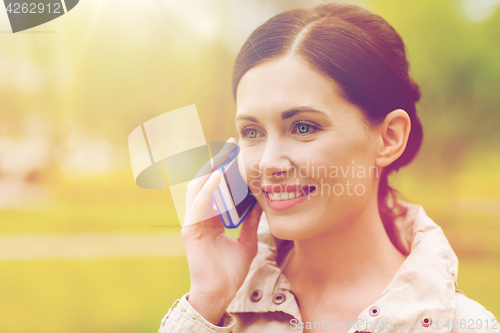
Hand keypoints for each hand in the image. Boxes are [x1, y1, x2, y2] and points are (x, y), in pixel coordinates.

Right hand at [181, 137, 262, 324]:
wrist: (219, 293)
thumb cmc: (230, 271)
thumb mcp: (246, 241)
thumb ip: (250, 222)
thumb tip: (261, 203)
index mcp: (211, 219)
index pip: (217, 188)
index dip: (226, 170)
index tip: (238, 154)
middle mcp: (200, 216)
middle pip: (207, 182)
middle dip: (218, 162)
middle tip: (231, 145)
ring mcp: (193, 221)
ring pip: (200, 188)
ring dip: (211, 170)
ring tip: (225, 154)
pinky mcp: (190, 229)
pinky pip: (198, 204)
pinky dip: (208, 189)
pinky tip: (219, 176)